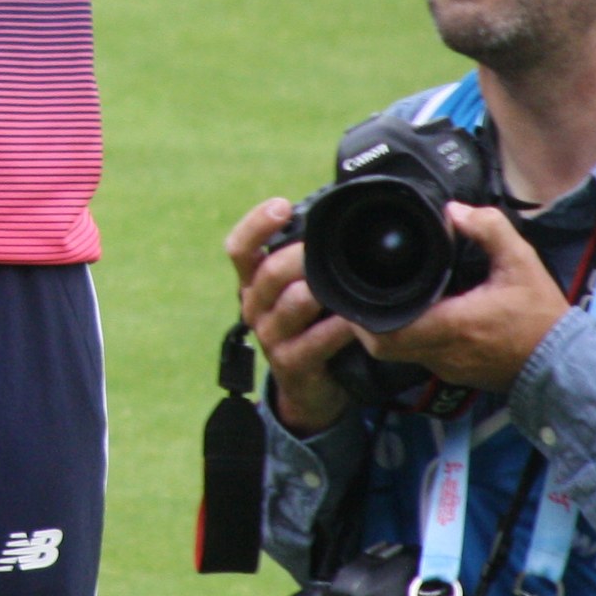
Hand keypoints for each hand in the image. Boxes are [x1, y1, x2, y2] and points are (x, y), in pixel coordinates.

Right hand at [230, 198, 358, 432]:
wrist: (311, 389)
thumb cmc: (310, 327)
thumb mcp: (299, 291)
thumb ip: (307, 260)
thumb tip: (334, 214)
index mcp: (253, 283)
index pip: (240, 248)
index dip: (256, 224)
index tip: (282, 205)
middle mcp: (255, 307)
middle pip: (268, 272)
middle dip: (299, 256)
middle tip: (326, 246)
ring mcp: (271, 338)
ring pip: (291, 303)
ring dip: (319, 289)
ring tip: (342, 279)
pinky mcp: (291, 364)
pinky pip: (317, 341)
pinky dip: (339, 327)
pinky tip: (356, 319)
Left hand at [358, 203, 571, 393]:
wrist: (567, 364)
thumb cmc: (543, 316)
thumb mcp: (521, 262)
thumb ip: (489, 229)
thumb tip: (454, 210)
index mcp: (452, 326)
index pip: (386, 333)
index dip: (363, 317)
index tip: (357, 290)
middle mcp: (443, 353)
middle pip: (384, 346)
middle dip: (367, 322)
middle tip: (365, 291)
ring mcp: (449, 368)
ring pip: (401, 354)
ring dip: (390, 330)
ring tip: (388, 297)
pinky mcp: (458, 373)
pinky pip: (422, 356)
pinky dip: (412, 338)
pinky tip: (419, 314)